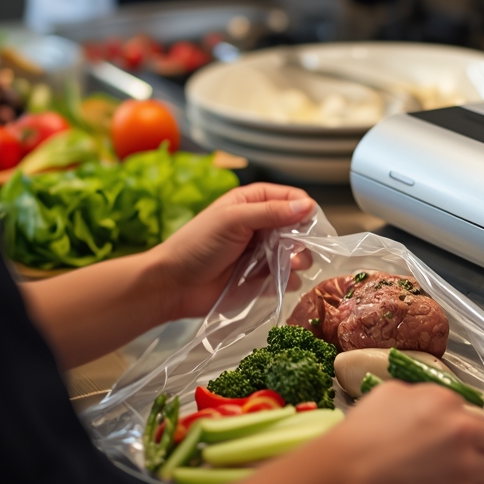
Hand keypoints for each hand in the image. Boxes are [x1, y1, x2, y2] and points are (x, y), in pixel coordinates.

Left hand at [150, 183, 315, 320]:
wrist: (173, 285)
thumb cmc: (197, 245)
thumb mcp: (233, 220)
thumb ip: (271, 212)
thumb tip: (308, 205)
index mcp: (253, 202)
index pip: (291, 198)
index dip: (304, 209)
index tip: (310, 224)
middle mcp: (261, 225)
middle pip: (298, 226)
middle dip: (303, 238)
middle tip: (298, 251)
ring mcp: (262, 252)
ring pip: (296, 252)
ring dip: (299, 259)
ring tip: (291, 266)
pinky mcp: (262, 277)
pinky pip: (287, 276)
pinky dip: (290, 279)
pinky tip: (284, 282)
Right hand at [331, 382, 483, 483]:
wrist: (352, 470)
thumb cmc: (364, 430)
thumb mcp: (393, 393)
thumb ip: (423, 395)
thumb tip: (435, 406)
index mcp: (447, 402)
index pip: (478, 412)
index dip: (474, 426)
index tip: (471, 437)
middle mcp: (463, 431)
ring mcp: (463, 466)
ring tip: (477, 480)